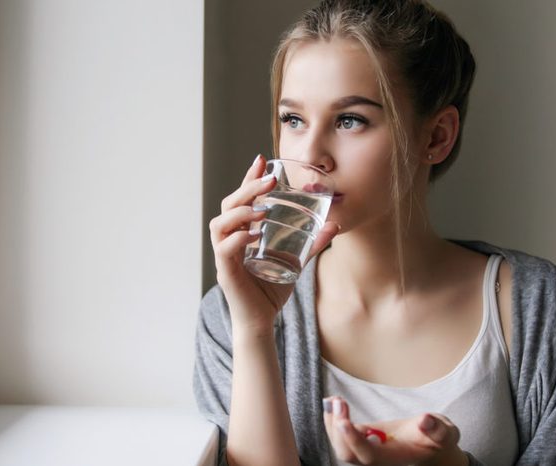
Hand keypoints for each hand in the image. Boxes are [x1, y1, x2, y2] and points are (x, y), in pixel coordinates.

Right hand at [209, 154, 339, 334]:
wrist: (263, 321)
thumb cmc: (273, 289)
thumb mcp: (297, 262)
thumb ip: (312, 244)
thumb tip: (335, 226)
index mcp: (242, 232)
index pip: (242, 199)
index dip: (249, 178)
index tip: (262, 159)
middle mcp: (230, 240)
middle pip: (228, 206)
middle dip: (247, 189)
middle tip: (269, 181)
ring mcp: (224, 256)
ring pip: (219, 224)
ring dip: (240, 212)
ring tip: (262, 209)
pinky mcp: (226, 273)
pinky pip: (224, 250)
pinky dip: (237, 239)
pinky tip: (254, 234)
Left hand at [323, 397, 468, 465]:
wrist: (432, 444)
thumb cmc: (438, 439)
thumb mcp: (445, 433)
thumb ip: (437, 429)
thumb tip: (426, 420)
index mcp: (395, 457)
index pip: (369, 455)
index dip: (354, 441)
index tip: (343, 422)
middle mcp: (377, 457)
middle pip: (349, 453)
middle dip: (338, 430)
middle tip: (336, 402)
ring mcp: (369, 447)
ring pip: (342, 445)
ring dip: (332, 422)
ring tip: (332, 399)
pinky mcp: (364, 437)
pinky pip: (343, 434)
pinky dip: (335, 418)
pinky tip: (334, 401)